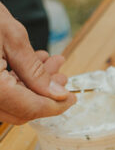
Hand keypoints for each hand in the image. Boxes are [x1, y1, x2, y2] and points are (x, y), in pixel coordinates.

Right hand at [0, 4, 74, 123]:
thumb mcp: (13, 38)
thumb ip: (35, 71)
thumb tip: (57, 94)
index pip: (29, 108)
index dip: (55, 106)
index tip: (72, 99)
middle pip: (17, 111)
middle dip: (44, 96)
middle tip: (61, 77)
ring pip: (8, 103)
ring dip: (31, 88)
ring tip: (48, 64)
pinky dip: (15, 83)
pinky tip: (28, 64)